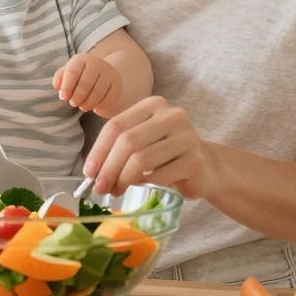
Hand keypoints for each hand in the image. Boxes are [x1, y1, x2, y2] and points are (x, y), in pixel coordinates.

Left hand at [52, 53, 124, 115]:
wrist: (102, 71)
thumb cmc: (79, 74)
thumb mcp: (67, 73)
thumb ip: (59, 78)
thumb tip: (58, 87)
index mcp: (81, 60)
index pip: (72, 72)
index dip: (66, 87)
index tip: (63, 98)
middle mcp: (96, 63)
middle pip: (85, 83)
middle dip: (77, 97)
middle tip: (73, 103)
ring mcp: (108, 73)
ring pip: (97, 92)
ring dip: (87, 103)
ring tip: (82, 106)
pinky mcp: (117, 84)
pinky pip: (108, 98)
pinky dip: (99, 105)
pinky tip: (94, 106)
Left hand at [84, 96, 214, 198]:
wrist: (207, 167)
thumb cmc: (167, 155)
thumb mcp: (143, 141)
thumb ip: (119, 148)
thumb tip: (93, 172)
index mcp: (153, 105)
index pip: (116, 125)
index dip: (98, 150)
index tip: (89, 173)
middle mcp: (172, 115)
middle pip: (128, 141)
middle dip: (109, 168)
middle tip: (100, 188)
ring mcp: (186, 136)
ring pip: (141, 159)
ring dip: (123, 179)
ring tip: (116, 191)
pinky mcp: (194, 160)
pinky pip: (159, 175)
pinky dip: (144, 184)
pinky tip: (142, 187)